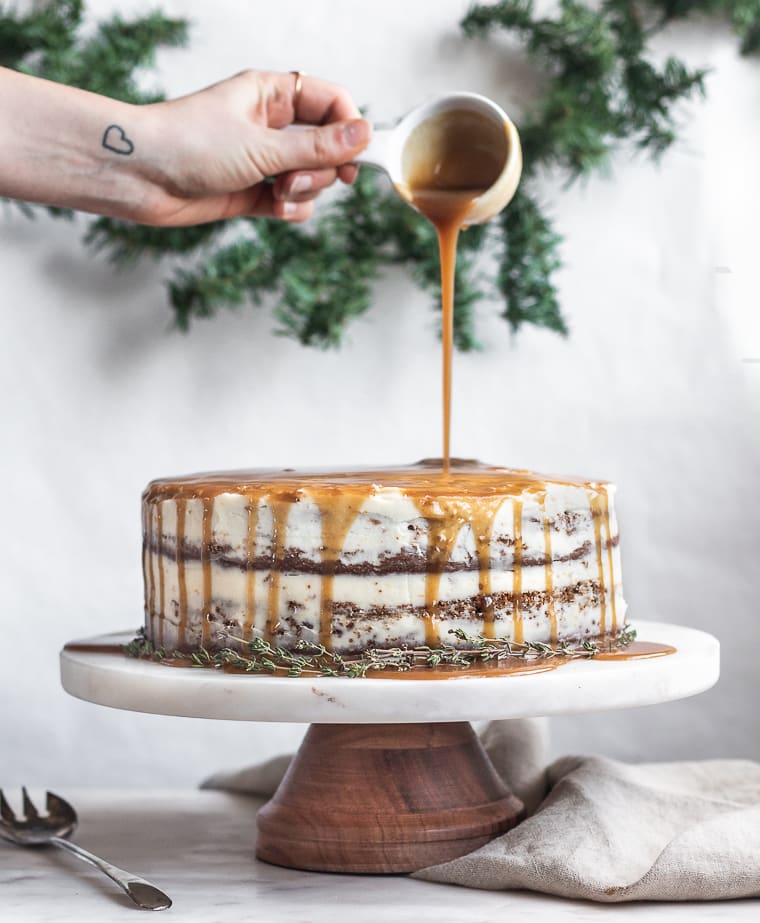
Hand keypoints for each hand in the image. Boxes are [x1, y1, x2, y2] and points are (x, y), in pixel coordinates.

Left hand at [137, 70, 370, 225]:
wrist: (141, 177)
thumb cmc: (190, 145)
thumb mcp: (262, 145)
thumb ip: (317, 146)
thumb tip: (365, 134)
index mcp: (271, 95)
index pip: (330, 102)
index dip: (348, 128)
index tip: (355, 156)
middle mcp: (269, 125)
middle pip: (325, 146)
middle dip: (321, 169)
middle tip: (299, 179)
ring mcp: (262, 160)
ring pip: (311, 178)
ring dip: (305, 192)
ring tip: (278, 196)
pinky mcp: (253, 192)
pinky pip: (293, 202)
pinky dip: (292, 209)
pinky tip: (275, 210)